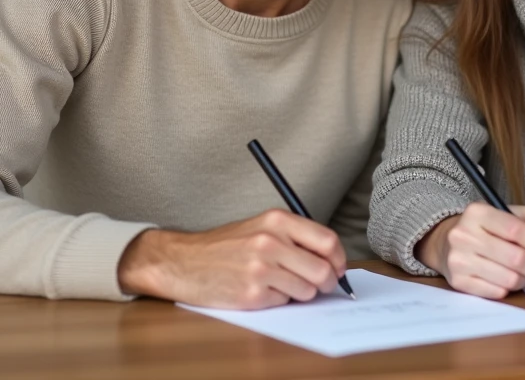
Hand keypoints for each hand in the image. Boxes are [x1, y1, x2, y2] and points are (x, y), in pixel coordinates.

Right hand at [117, 209, 346, 308]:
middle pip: (322, 271)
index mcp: (277, 220)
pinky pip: (284, 303)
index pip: (327, 241)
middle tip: (320, 285)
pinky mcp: (252, 295)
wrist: (185, 261)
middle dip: (327, 283)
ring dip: (300, 293)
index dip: (339, 259)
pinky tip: (260, 290)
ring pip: (306, 291)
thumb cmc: (226, 245)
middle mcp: (270, 242)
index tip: (338, 268)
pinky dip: (278, 300)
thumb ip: (295, 237)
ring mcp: (261, 270)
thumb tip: (332, 259)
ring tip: (279, 283)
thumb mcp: (261, 226)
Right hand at [415, 202, 524, 298]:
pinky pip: (497, 293)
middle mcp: (463, 235)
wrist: (447, 242)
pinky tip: (505, 278)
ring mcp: (459, 260)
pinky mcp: (458, 281)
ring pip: (509, 279)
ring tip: (523, 273)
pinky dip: (508, 288)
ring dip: (524, 279)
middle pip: (515, 258)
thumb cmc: (487, 229)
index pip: (515, 230)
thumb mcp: (511, 214)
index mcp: (477, 212)